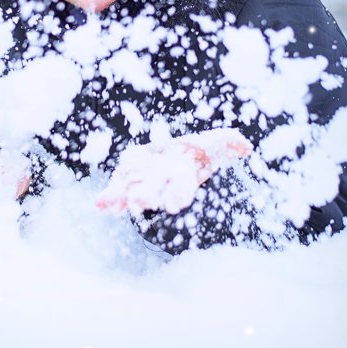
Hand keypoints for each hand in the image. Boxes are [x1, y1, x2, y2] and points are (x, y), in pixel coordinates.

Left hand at [95, 128, 251, 215]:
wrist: (173, 157)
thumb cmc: (195, 153)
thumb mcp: (213, 143)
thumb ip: (228, 141)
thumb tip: (246, 146)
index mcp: (181, 176)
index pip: (182, 187)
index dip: (178, 194)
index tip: (173, 203)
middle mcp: (161, 183)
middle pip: (153, 190)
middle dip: (146, 195)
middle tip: (139, 202)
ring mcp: (142, 183)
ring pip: (131, 193)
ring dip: (122, 199)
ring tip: (109, 204)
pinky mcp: (125, 180)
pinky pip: (116, 191)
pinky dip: (109, 200)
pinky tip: (100, 206)